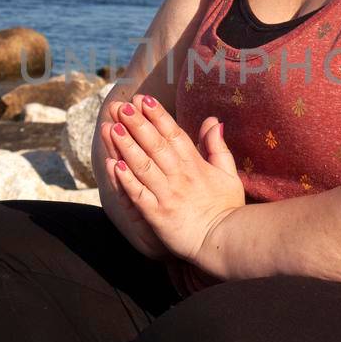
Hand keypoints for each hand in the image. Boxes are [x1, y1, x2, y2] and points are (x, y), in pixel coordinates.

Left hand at [103, 93, 244, 266]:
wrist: (226, 241)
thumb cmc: (227, 209)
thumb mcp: (228, 173)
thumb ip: (218, 147)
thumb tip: (213, 121)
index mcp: (195, 164)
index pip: (174, 134)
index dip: (157, 116)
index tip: (143, 100)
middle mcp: (179, 176)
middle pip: (155, 145)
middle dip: (137, 124)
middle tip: (121, 107)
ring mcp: (167, 195)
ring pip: (143, 166)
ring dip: (126, 146)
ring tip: (112, 128)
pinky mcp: (158, 215)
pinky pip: (138, 195)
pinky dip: (126, 180)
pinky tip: (114, 166)